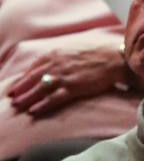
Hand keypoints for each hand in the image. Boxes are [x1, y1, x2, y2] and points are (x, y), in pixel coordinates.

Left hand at [8, 44, 128, 117]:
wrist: (114, 59)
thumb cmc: (96, 54)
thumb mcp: (72, 50)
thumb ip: (57, 58)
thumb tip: (47, 64)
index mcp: (54, 55)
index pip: (33, 69)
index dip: (22, 79)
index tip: (15, 88)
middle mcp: (55, 65)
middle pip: (32, 80)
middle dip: (20, 90)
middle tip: (12, 99)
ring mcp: (64, 77)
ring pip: (39, 90)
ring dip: (27, 99)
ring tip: (18, 106)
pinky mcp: (73, 87)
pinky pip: (54, 98)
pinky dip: (43, 105)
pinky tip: (34, 111)